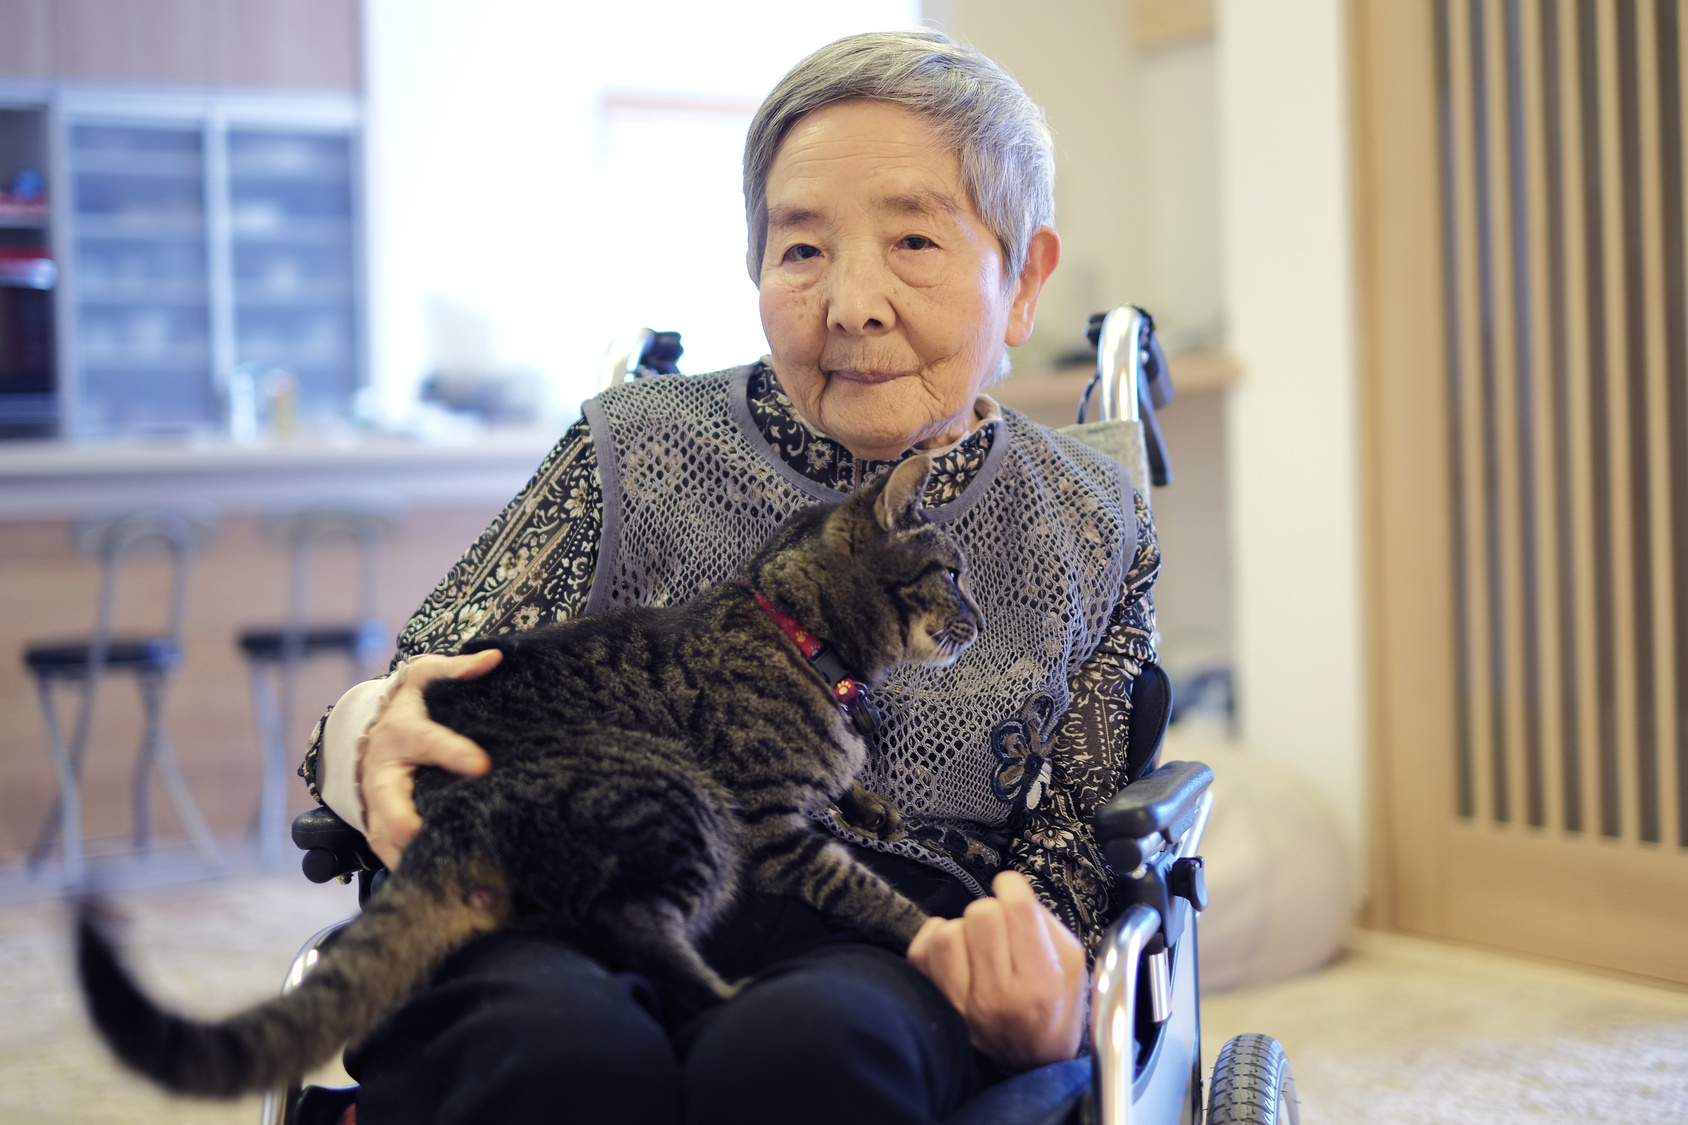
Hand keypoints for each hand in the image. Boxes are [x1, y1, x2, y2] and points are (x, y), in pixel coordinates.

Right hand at [360, 650, 500, 869]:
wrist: (370, 734)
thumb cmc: (408, 706)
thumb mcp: (424, 678)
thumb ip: (457, 669)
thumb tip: (494, 658)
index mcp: (401, 735)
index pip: (428, 742)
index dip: (454, 753)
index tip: (483, 764)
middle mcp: (382, 779)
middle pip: (396, 814)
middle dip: (423, 832)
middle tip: (465, 846)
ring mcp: (377, 811)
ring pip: (392, 846)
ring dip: (424, 865)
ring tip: (467, 884)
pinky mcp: (380, 834)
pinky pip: (395, 861)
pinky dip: (419, 875)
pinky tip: (454, 891)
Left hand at [906, 870, 1087, 1070]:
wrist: (1026, 1067)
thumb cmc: (1054, 1012)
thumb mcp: (1072, 971)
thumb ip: (1050, 927)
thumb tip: (1014, 892)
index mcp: (1040, 984)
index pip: (1017, 908)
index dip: (1013, 887)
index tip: (1013, 892)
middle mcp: (999, 995)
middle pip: (981, 913)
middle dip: (992, 910)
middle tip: (1000, 927)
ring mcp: (962, 1003)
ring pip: (948, 931)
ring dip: (963, 928)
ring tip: (978, 943)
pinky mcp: (936, 1003)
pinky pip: (921, 951)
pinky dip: (934, 940)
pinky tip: (955, 950)